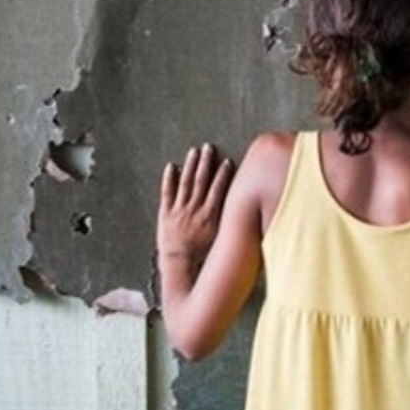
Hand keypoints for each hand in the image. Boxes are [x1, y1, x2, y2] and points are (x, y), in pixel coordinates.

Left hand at [156, 144, 233, 263]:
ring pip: (185, 182)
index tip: (227, 161)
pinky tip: (171, 166)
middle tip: (208, 148)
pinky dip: (169, 179)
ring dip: (190, 165)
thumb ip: (229, 222)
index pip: (218, 188)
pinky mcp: (165, 213)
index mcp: (210, 214)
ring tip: (193, 151)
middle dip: (205, 162)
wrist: (179, 262)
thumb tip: (244, 212)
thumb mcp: (220, 238)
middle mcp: (195, 208)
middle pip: (201, 180)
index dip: (223, 174)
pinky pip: (167, 192)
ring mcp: (179, 209)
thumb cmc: (202, 254)